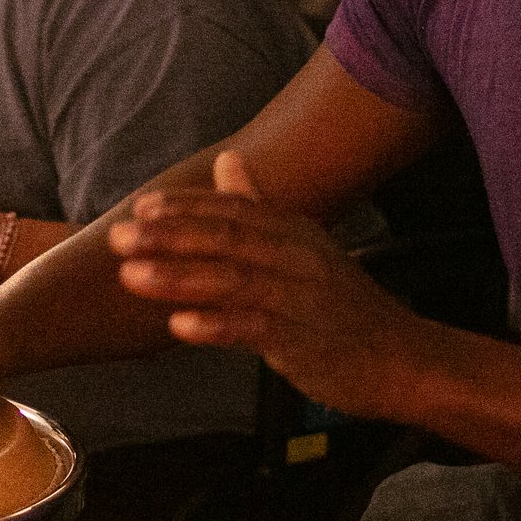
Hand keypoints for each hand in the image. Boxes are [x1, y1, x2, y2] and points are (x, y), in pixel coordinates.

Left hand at [108, 151, 422, 419]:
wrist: (401, 358)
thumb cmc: (342, 308)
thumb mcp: (303, 248)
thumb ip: (259, 208)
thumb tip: (226, 162)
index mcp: (293, 232)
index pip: (232, 211)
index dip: (185, 208)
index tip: (140, 207)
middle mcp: (296, 257)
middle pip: (226, 239)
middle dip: (169, 236)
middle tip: (118, 236)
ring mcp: (300, 299)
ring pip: (232, 281)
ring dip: (179, 278)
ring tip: (131, 276)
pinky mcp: (303, 341)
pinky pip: (254, 330)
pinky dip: (216, 326)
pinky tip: (179, 326)